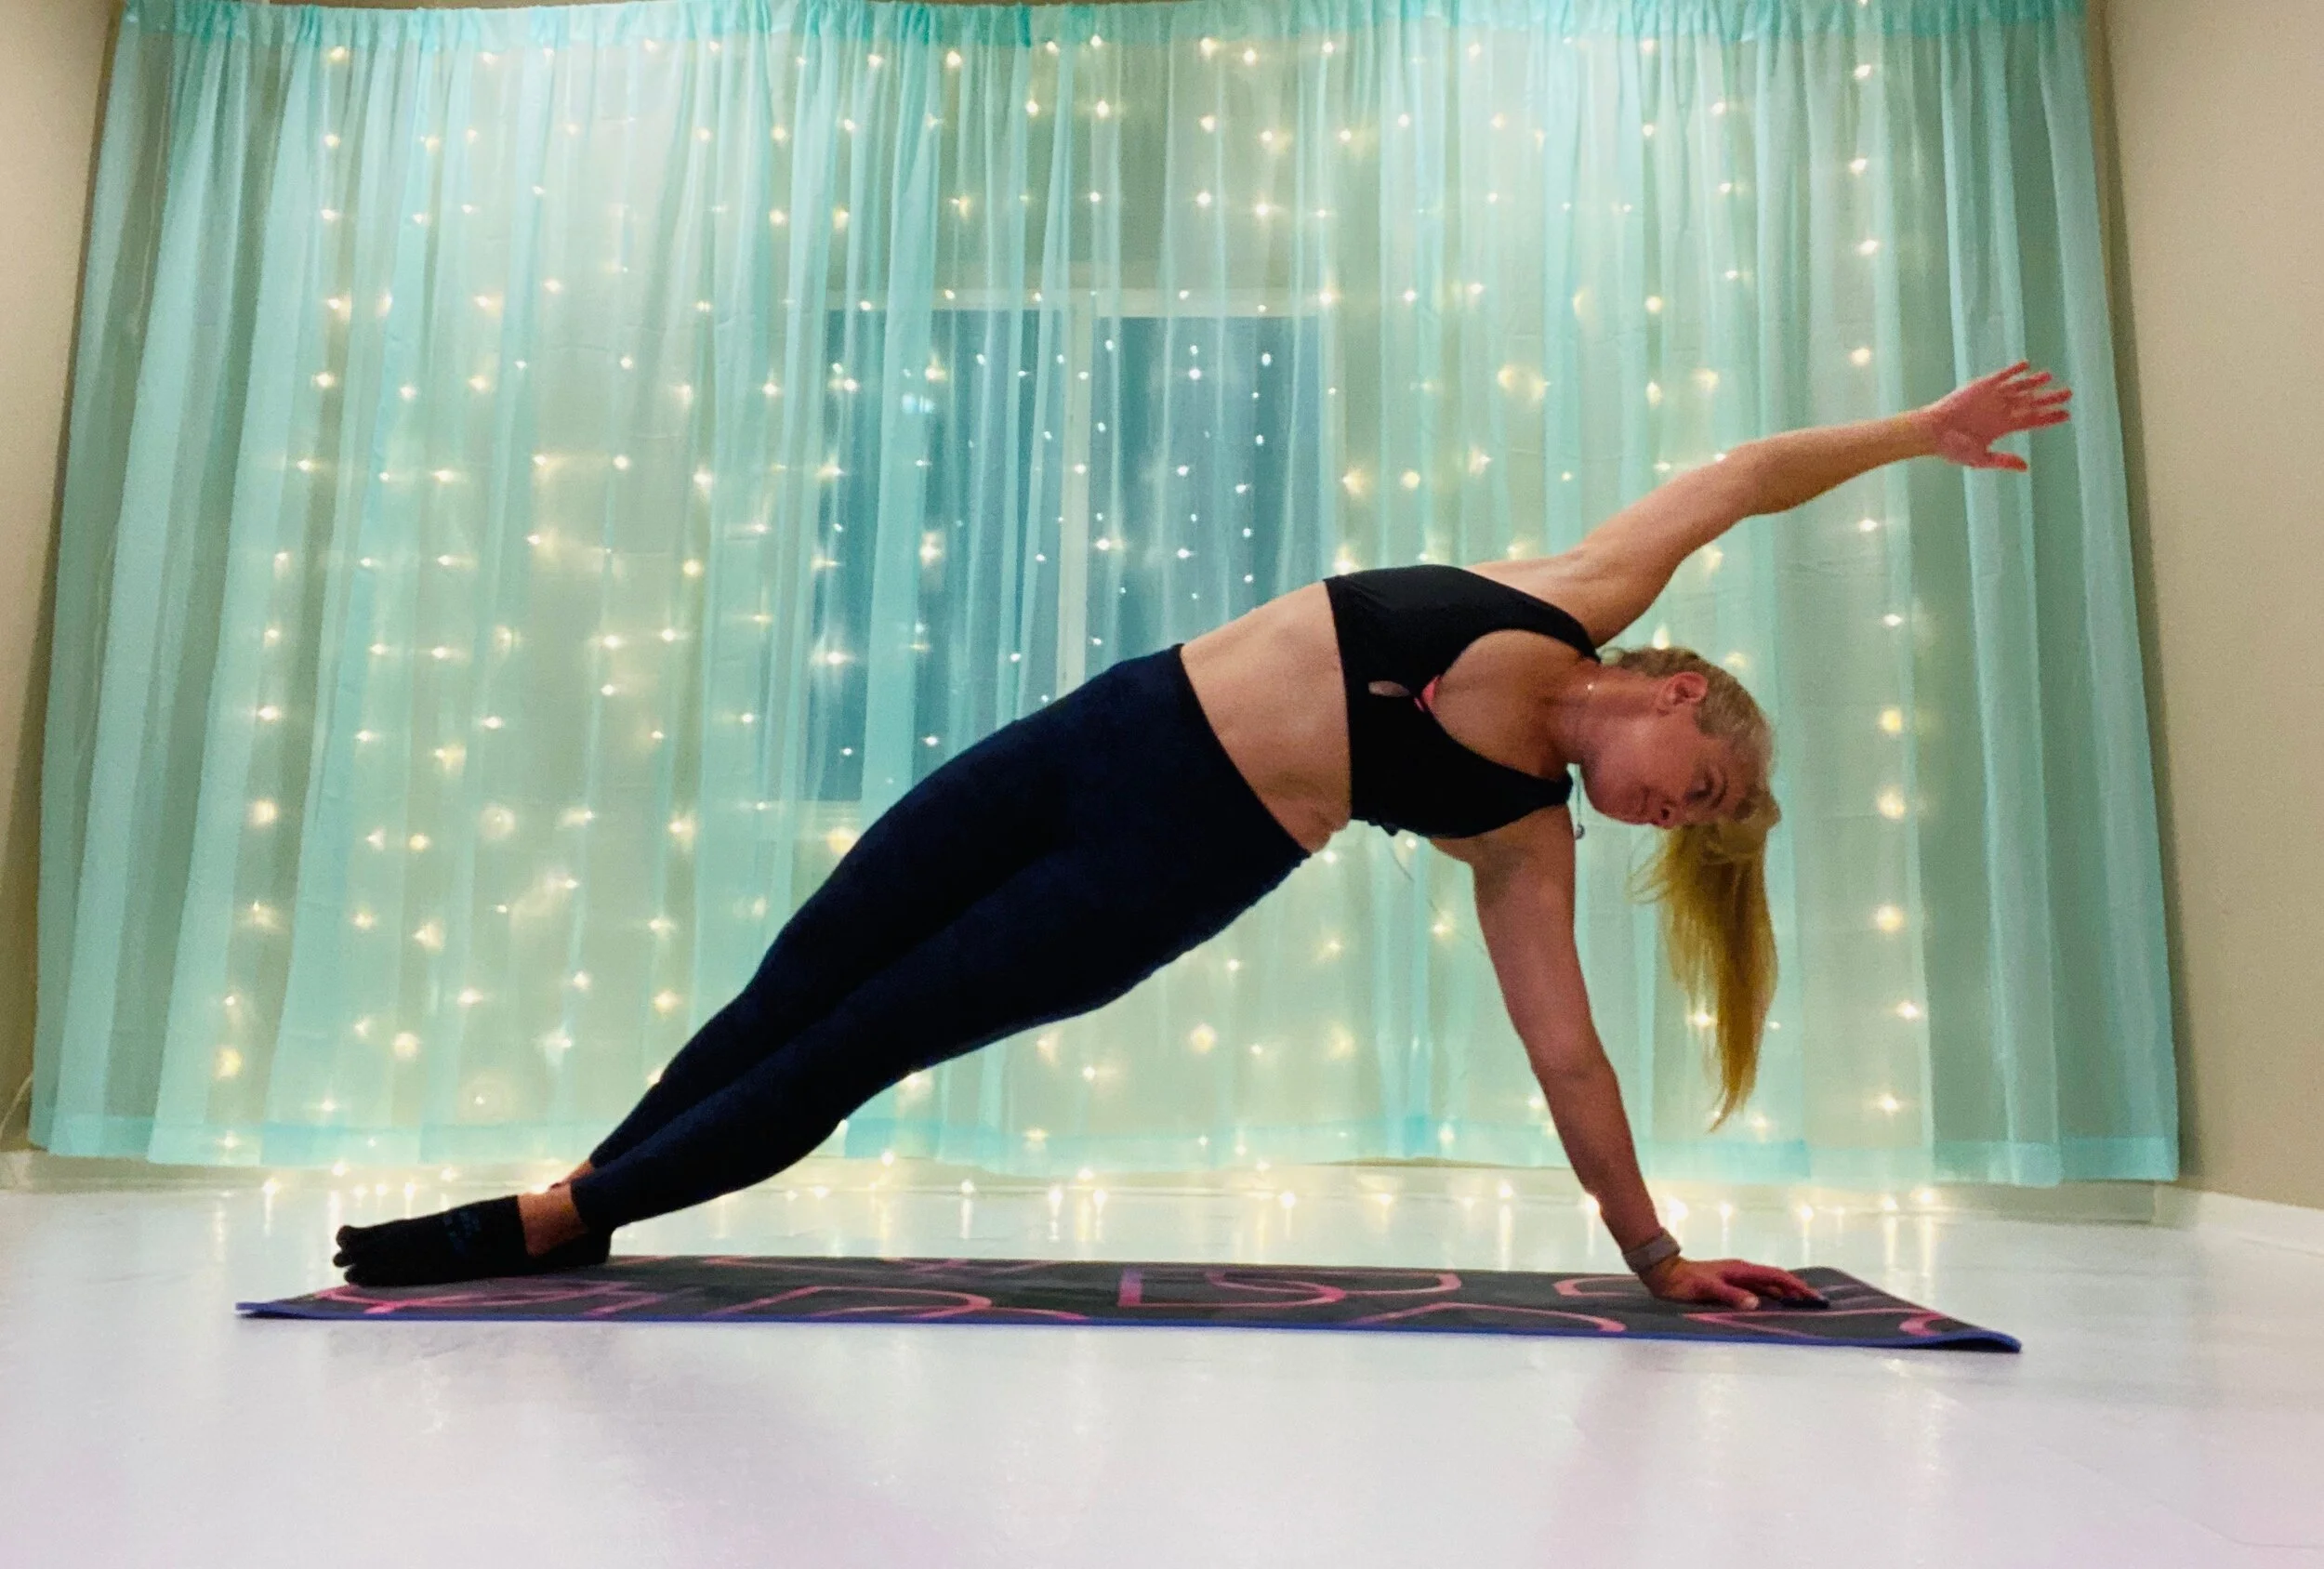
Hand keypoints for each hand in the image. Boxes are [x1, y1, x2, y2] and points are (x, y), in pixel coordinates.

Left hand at [1639, 1254, 1826, 1309]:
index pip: (1776, 1277)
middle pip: (1776, 1279)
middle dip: (1797, 1289)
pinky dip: (1771, 1295)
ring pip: (1768, 1284)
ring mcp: (1737, 1276)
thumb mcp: (1707, 1288)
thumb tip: (1756, 1304)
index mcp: (1741, 1270)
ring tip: (1802, 1304)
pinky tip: (1774, 1304)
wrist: (1665, 1273)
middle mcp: (1742, 1271)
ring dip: (1786, 1293)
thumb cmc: (1684, 1282)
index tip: (1813, 1296)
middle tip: (1816, 1302)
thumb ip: (1731, 1295)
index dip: (1795, 1286)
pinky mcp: (1730, 1282)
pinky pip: (1758, 1288)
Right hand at [1914, 360, 2072, 471]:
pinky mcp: (1981, 386)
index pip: (2033, 420)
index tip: (2066, 415)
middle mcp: (2001, 410)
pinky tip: (2026, 366)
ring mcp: (1992, 397)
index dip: (2050, 417)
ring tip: (2048, 376)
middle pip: (2031, 402)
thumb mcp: (1979, 459)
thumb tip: (2026, 467)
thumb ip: (2003, 460)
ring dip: (2034, 382)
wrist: (1931, 431)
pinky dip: (2013, 371)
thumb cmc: (1952, 448)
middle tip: (2068, 393)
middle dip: (2049, 398)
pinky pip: (2001, 376)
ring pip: (2019, 387)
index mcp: (2003, 427)